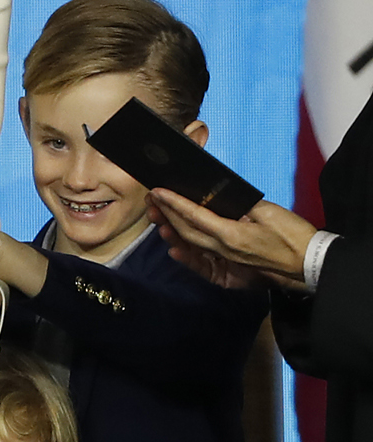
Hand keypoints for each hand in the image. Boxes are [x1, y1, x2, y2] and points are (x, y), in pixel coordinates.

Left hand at [147, 190, 313, 291]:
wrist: (312, 265)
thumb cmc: (294, 235)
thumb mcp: (268, 212)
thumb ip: (240, 205)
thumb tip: (219, 196)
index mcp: (231, 234)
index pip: (194, 216)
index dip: (174, 203)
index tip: (157, 191)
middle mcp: (224, 251)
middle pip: (187, 231)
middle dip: (167, 214)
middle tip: (152, 199)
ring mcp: (228, 264)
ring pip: (192, 247)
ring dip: (173, 234)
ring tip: (158, 220)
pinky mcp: (234, 274)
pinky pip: (205, 267)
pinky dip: (188, 258)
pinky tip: (175, 250)